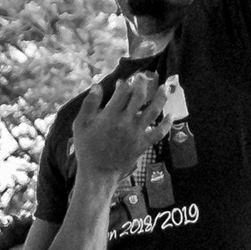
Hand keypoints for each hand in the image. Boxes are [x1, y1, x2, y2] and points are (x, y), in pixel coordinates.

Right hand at [65, 71, 160, 191]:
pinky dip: (166, 124)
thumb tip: (97, 86)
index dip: (124, 84)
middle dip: (142, 83)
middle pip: (139, 96)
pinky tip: (170, 115)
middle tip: (143, 76)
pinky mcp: (143, 144)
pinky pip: (159, 133)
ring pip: (153, 111)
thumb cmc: (86, 148)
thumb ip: (89, 104)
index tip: (122, 82)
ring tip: (164, 88)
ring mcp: (137, 133)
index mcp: (110, 115)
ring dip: (160, 98)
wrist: (98, 173)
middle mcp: (126, 122)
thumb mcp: (80, 124)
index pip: (122, 92)